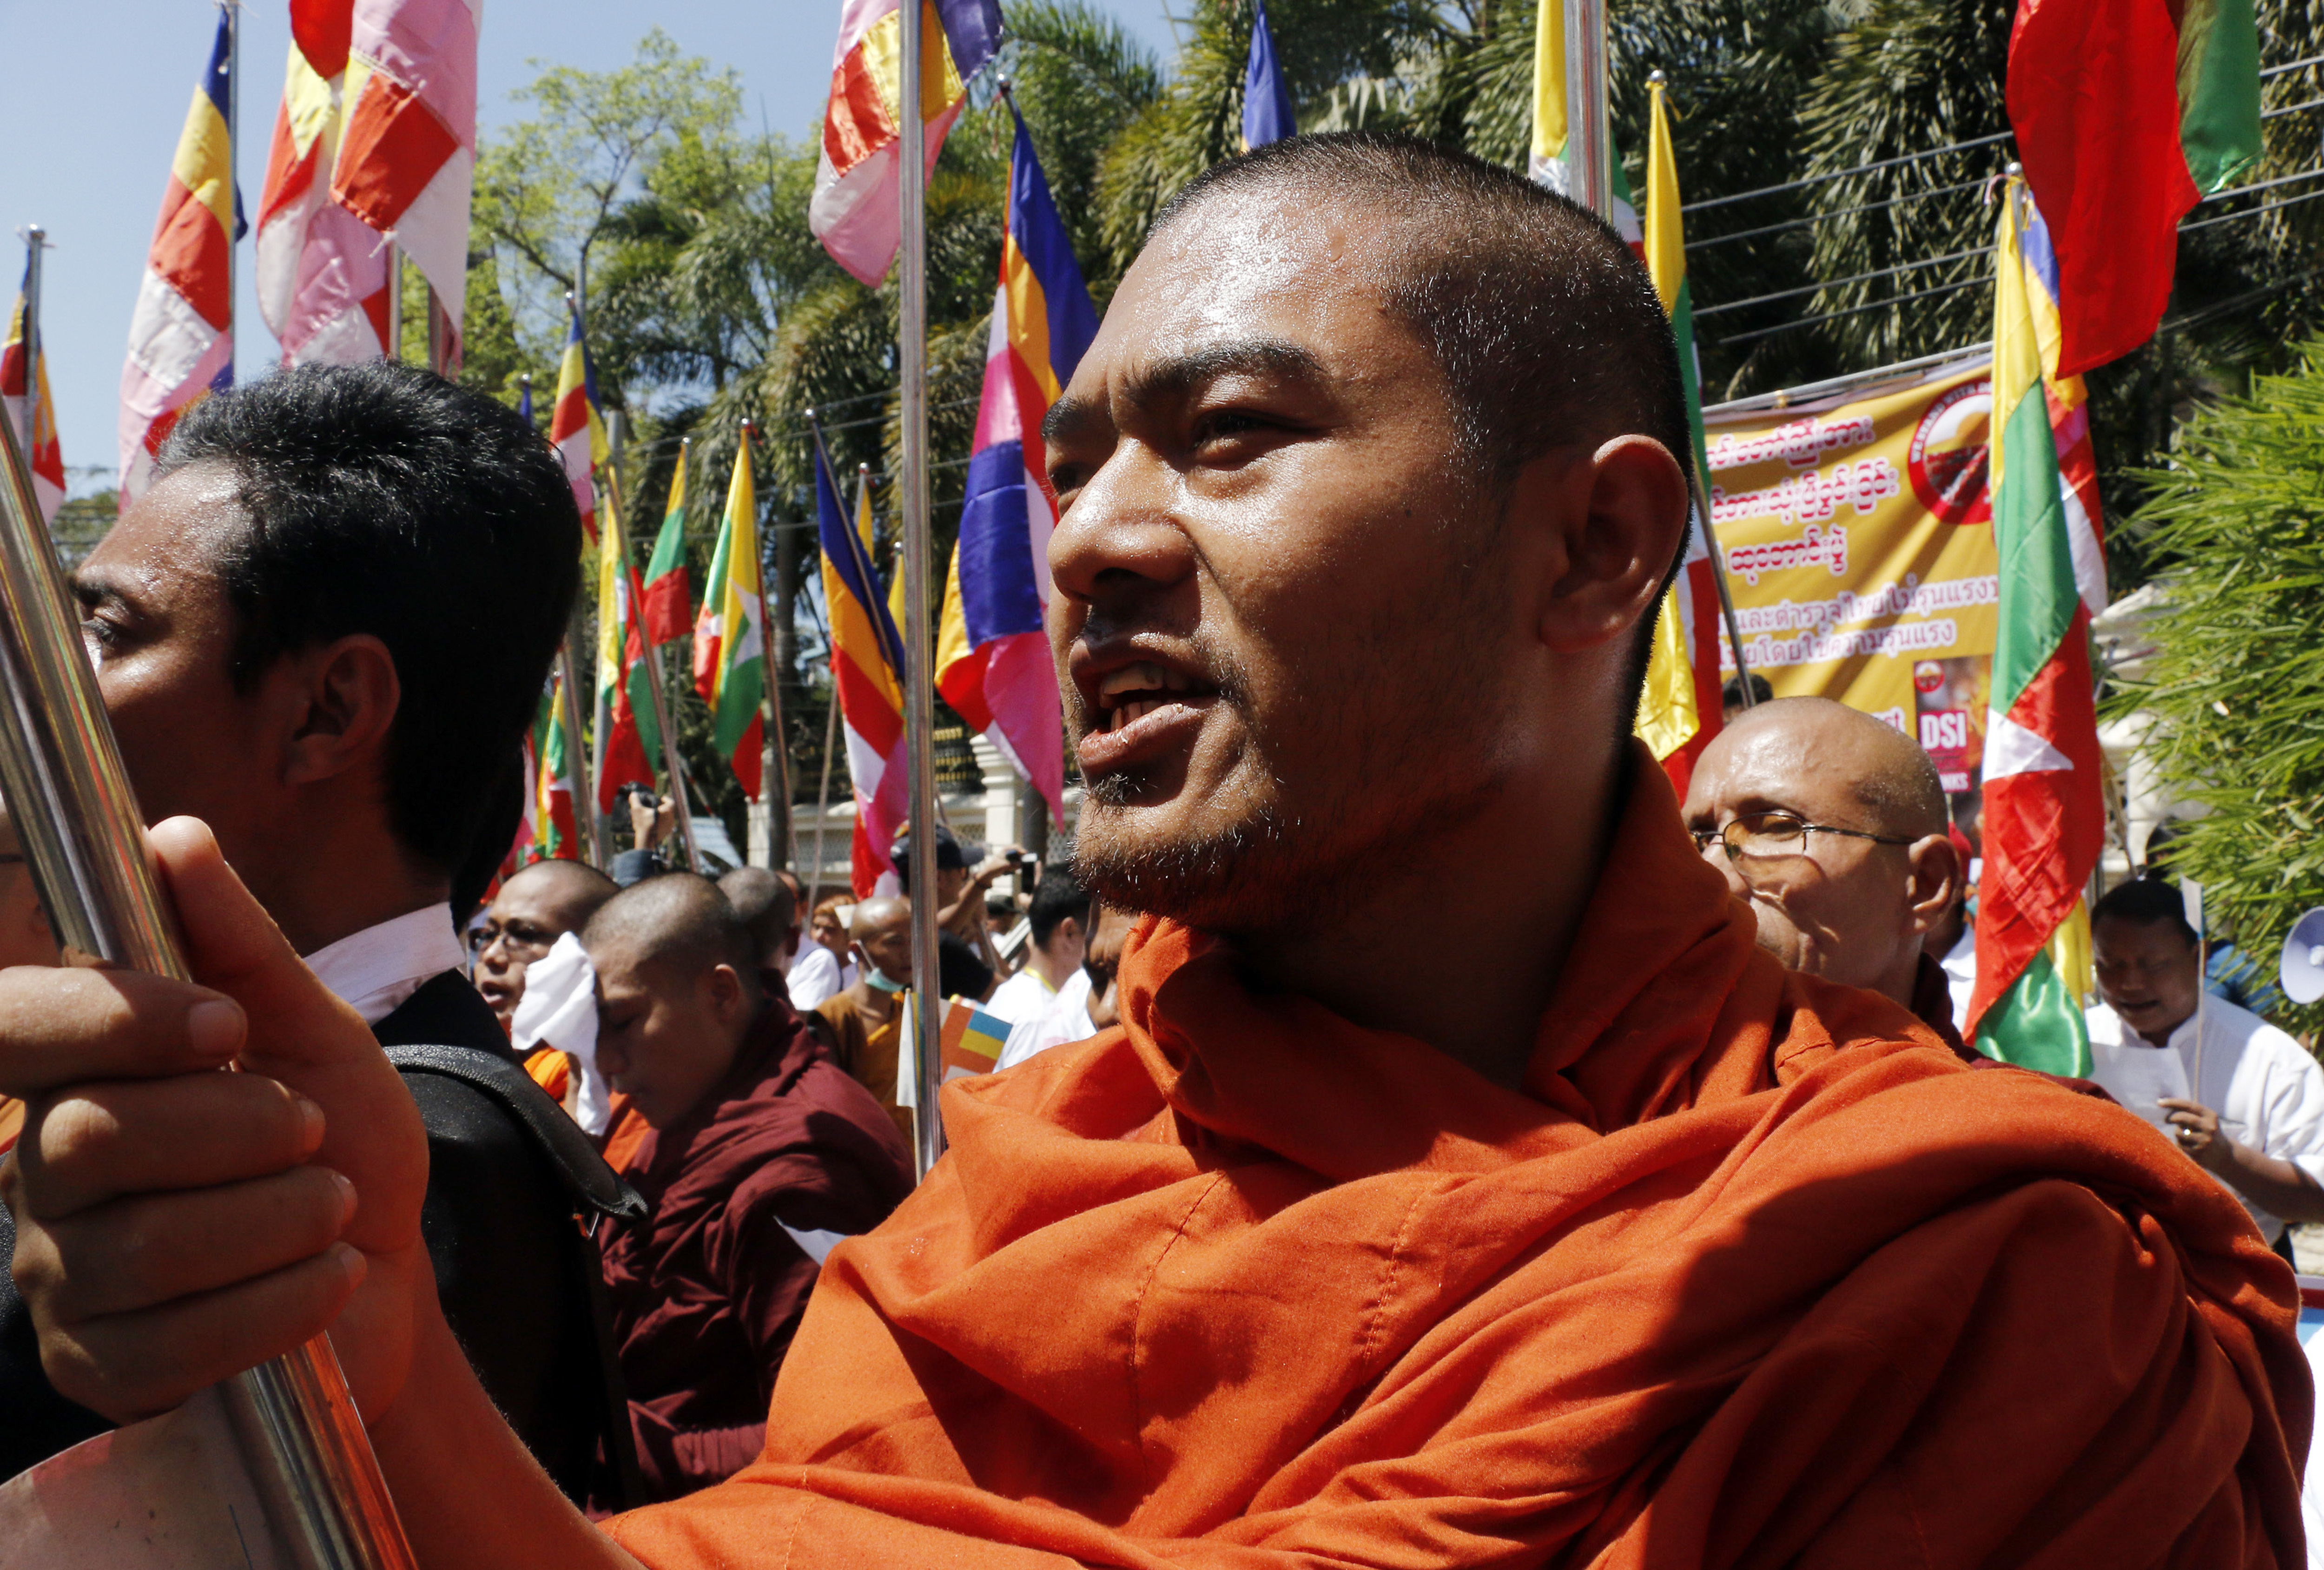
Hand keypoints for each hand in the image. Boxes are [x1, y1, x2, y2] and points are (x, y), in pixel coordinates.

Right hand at [0, 818, 427, 1422]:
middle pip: (91, 1141)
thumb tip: (173, 836)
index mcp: (79, 1076)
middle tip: (309, 1132)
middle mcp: (42, 1173)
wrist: (388, 1265)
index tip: (226, 1025)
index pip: (10, 1028)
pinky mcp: (102, 1369)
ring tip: (333, 1205)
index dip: (110, 1020)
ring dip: (278, 1219)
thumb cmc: (340, 1141)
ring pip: (145, 1247)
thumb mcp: (316, 1031)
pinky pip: (173, 1345)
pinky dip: (282, 1304)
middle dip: (238, 1131)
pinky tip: (327, 1277)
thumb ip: (242, 947)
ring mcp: (62, 1279)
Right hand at [627, 793, 671, 852]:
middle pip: (669, 810)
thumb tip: (633, 794)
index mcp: (667, 811)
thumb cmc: (643, 823)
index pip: (671, 802)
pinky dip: (661, 823)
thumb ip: (635, 800)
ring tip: (654, 815)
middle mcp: (671, 819)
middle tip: (656, 806)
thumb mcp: (637, 810)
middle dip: (663, 807)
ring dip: (662, 816)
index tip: (662, 798)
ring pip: (668, 818)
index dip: (666, 799)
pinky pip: (666, 825)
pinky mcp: (666, 833)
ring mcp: (669, 827)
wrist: (646, 840)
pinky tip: (654, 823)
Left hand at [2158, 1098, 2226, 1171]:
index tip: (2159, 1102)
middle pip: (2182, 1118)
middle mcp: (2209, 1127)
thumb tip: (2164, 1105)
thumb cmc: (2207, 1132)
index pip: (2189, 1105)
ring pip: (2178, 1133)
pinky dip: (2179, 1143)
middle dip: (2171, 1117)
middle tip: (2166, 1119)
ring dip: (2177, 1132)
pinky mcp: (2198, 1152)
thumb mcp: (2205, 1119)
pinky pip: (2180, 1145)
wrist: (2224, 1154)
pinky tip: (2189, 1145)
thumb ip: (2190, 1112)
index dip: (2172, 1102)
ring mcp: (2204, 1140)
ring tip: (2185, 1135)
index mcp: (2210, 1115)